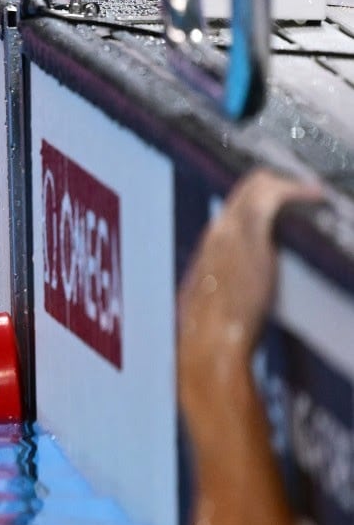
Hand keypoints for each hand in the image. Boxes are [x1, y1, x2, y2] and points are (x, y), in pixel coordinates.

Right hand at [178, 169, 324, 351]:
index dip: (260, 198)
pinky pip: (274, 197)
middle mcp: (217, 232)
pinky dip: (297, 191)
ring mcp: (231, 230)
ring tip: (314, 192)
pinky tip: (316, 195)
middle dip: (277, 184)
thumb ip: (226, 294)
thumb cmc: (213, 335)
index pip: (233, 208)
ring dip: (288, 184)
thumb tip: (236, 301)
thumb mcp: (215, 308)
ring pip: (256, 185)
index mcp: (208, 249)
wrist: (210, 340)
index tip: (287, 202)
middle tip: (307, 191)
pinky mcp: (250, 233)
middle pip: (244, 189)